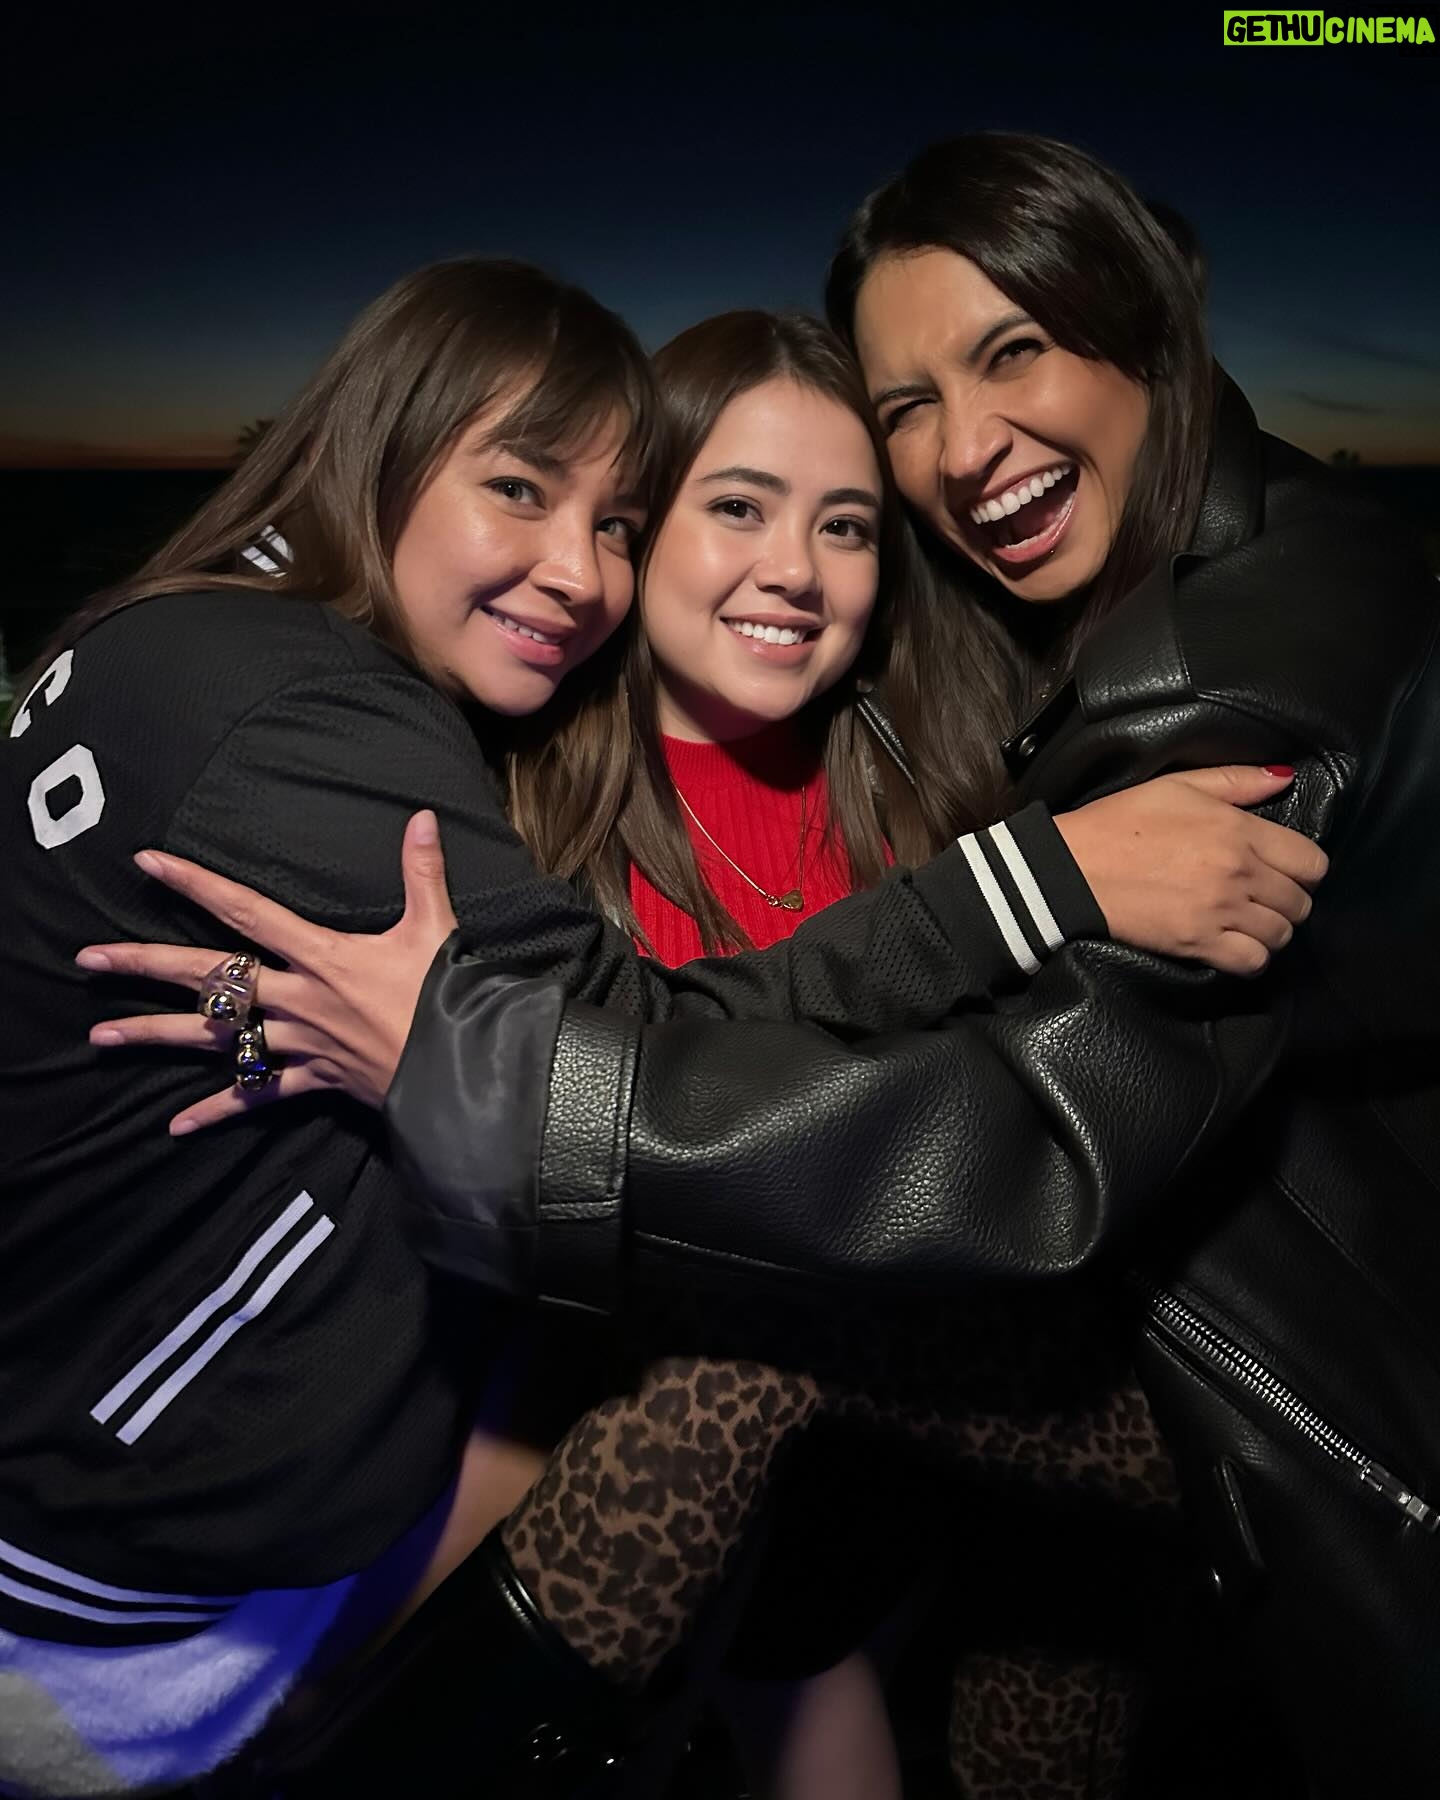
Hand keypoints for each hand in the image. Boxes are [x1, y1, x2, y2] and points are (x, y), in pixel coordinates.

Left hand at [77, 810, 456, 1132]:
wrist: (460, 1071)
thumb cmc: (447, 997)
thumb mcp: (436, 927)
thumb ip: (422, 871)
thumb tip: (422, 817)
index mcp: (321, 956)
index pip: (246, 912)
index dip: (196, 885)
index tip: (148, 864)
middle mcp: (297, 998)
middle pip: (209, 977)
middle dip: (145, 964)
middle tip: (88, 958)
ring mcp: (299, 1042)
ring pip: (215, 1038)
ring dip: (155, 1034)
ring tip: (102, 1034)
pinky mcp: (313, 1080)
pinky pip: (257, 1097)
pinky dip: (219, 1109)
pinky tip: (176, 1123)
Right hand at [1054, 766, 1328, 975]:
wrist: (1072, 868)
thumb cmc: (1119, 823)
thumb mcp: (1178, 786)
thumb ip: (1237, 780)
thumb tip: (1286, 777)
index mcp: (1239, 830)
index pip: (1312, 862)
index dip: (1303, 869)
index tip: (1284, 870)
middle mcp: (1239, 873)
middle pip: (1300, 903)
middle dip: (1287, 901)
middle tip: (1262, 898)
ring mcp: (1220, 911)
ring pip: (1281, 935)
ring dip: (1270, 931)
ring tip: (1248, 923)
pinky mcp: (1198, 943)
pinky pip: (1252, 962)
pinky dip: (1251, 957)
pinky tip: (1234, 945)